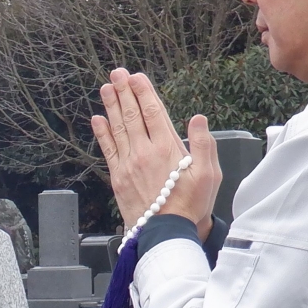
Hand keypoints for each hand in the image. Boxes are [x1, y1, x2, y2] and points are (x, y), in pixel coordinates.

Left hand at [90, 67, 222, 235]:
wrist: (166, 234)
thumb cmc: (190, 206)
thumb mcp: (209, 175)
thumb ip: (205, 144)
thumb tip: (198, 119)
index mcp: (167, 148)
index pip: (153, 112)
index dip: (144, 92)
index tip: (136, 77)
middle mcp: (144, 152)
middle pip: (132, 116)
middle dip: (124, 92)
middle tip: (117, 74)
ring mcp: (128, 164)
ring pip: (118, 128)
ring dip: (111, 106)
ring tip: (106, 88)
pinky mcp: (118, 177)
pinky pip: (108, 149)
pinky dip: (102, 132)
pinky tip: (97, 119)